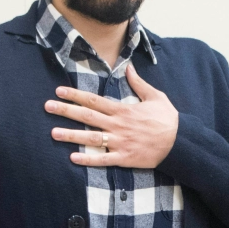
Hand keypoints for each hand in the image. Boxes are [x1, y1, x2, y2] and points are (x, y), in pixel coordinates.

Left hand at [47, 66, 178, 168]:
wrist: (180, 143)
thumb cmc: (168, 119)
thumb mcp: (155, 96)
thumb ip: (139, 83)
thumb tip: (128, 68)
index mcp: (123, 110)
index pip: (94, 100)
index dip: (75, 95)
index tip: (59, 91)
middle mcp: (118, 125)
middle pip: (87, 116)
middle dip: (66, 111)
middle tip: (47, 106)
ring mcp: (120, 142)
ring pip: (91, 138)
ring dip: (72, 135)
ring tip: (53, 133)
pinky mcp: (125, 158)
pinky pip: (104, 159)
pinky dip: (88, 160)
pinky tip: (73, 158)